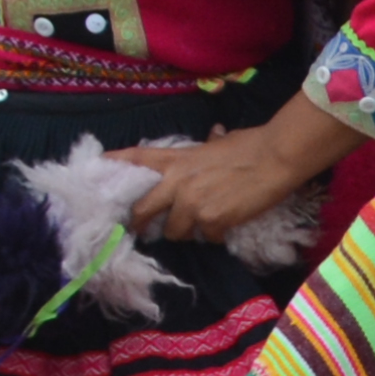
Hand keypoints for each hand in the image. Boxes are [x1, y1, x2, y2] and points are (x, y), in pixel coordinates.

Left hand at [120, 122, 317, 241]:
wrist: (276, 157)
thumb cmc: (251, 144)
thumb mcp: (217, 143)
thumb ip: (204, 151)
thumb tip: (214, 137)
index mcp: (176, 159)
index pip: (137, 159)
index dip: (113, 163)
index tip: (98, 166)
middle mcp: (177, 182)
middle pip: (143, 211)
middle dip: (143, 224)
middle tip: (145, 232)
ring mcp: (192, 203)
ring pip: (174, 232)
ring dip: (186, 232)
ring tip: (203, 225)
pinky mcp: (212, 221)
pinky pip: (206, 238)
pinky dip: (216, 235)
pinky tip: (228, 226)